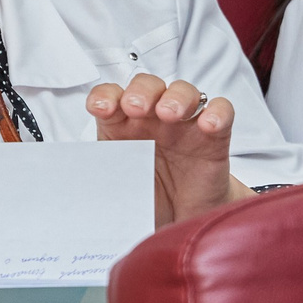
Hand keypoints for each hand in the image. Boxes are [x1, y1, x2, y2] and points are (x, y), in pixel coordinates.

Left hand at [87, 73, 247, 226]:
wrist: (184, 217)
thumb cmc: (149, 196)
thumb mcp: (120, 187)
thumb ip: (103, 178)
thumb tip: (81, 188)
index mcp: (123, 125)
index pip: (111, 97)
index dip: (104, 97)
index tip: (100, 109)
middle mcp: (153, 118)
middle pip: (147, 85)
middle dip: (140, 91)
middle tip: (136, 107)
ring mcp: (184, 123)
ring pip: (183, 91)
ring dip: (176, 97)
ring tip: (169, 114)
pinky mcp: (214, 135)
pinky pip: (221, 110)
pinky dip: (217, 113)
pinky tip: (208, 125)